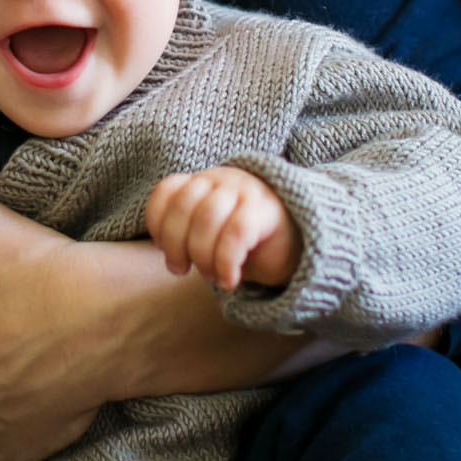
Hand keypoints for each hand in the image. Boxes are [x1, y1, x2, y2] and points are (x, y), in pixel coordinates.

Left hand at [145, 165, 293, 290]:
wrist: (303, 244)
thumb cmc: (248, 244)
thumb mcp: (211, 236)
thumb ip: (188, 234)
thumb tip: (171, 255)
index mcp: (204, 182)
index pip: (168, 190)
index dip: (157, 222)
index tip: (163, 249)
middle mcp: (223, 180)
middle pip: (184, 206)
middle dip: (174, 244)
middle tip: (181, 270)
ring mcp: (246, 191)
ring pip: (207, 218)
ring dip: (201, 255)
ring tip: (209, 276)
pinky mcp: (266, 211)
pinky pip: (235, 233)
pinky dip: (225, 262)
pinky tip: (228, 281)